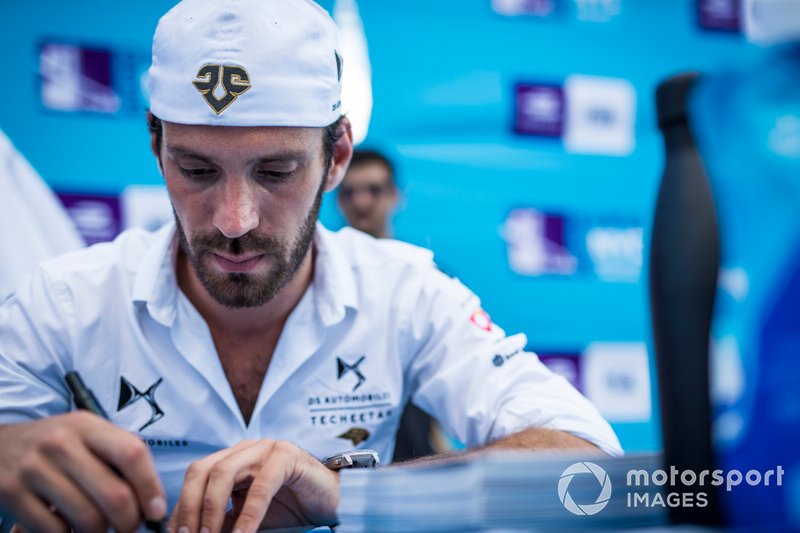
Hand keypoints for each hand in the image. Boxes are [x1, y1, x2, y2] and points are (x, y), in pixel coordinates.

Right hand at [0, 412, 166, 531]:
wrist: (0, 445)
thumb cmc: (57, 444)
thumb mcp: (87, 435)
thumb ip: (118, 456)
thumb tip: (152, 500)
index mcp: (87, 426)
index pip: (132, 454)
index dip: (150, 487)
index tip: (156, 511)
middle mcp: (61, 444)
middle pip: (114, 494)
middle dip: (129, 521)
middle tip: (128, 527)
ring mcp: (34, 469)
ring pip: (88, 517)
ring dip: (100, 532)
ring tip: (100, 527)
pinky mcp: (12, 493)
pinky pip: (55, 530)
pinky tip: (70, 527)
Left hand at [170, 439, 339, 532]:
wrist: (332, 502)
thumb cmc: (290, 510)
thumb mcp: (247, 520)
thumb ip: (223, 523)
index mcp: (232, 459)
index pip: (196, 477)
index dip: (181, 507)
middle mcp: (246, 449)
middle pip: (203, 471)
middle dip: (188, 508)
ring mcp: (266, 448)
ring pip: (224, 473)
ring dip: (211, 511)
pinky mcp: (288, 457)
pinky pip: (260, 486)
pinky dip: (248, 515)